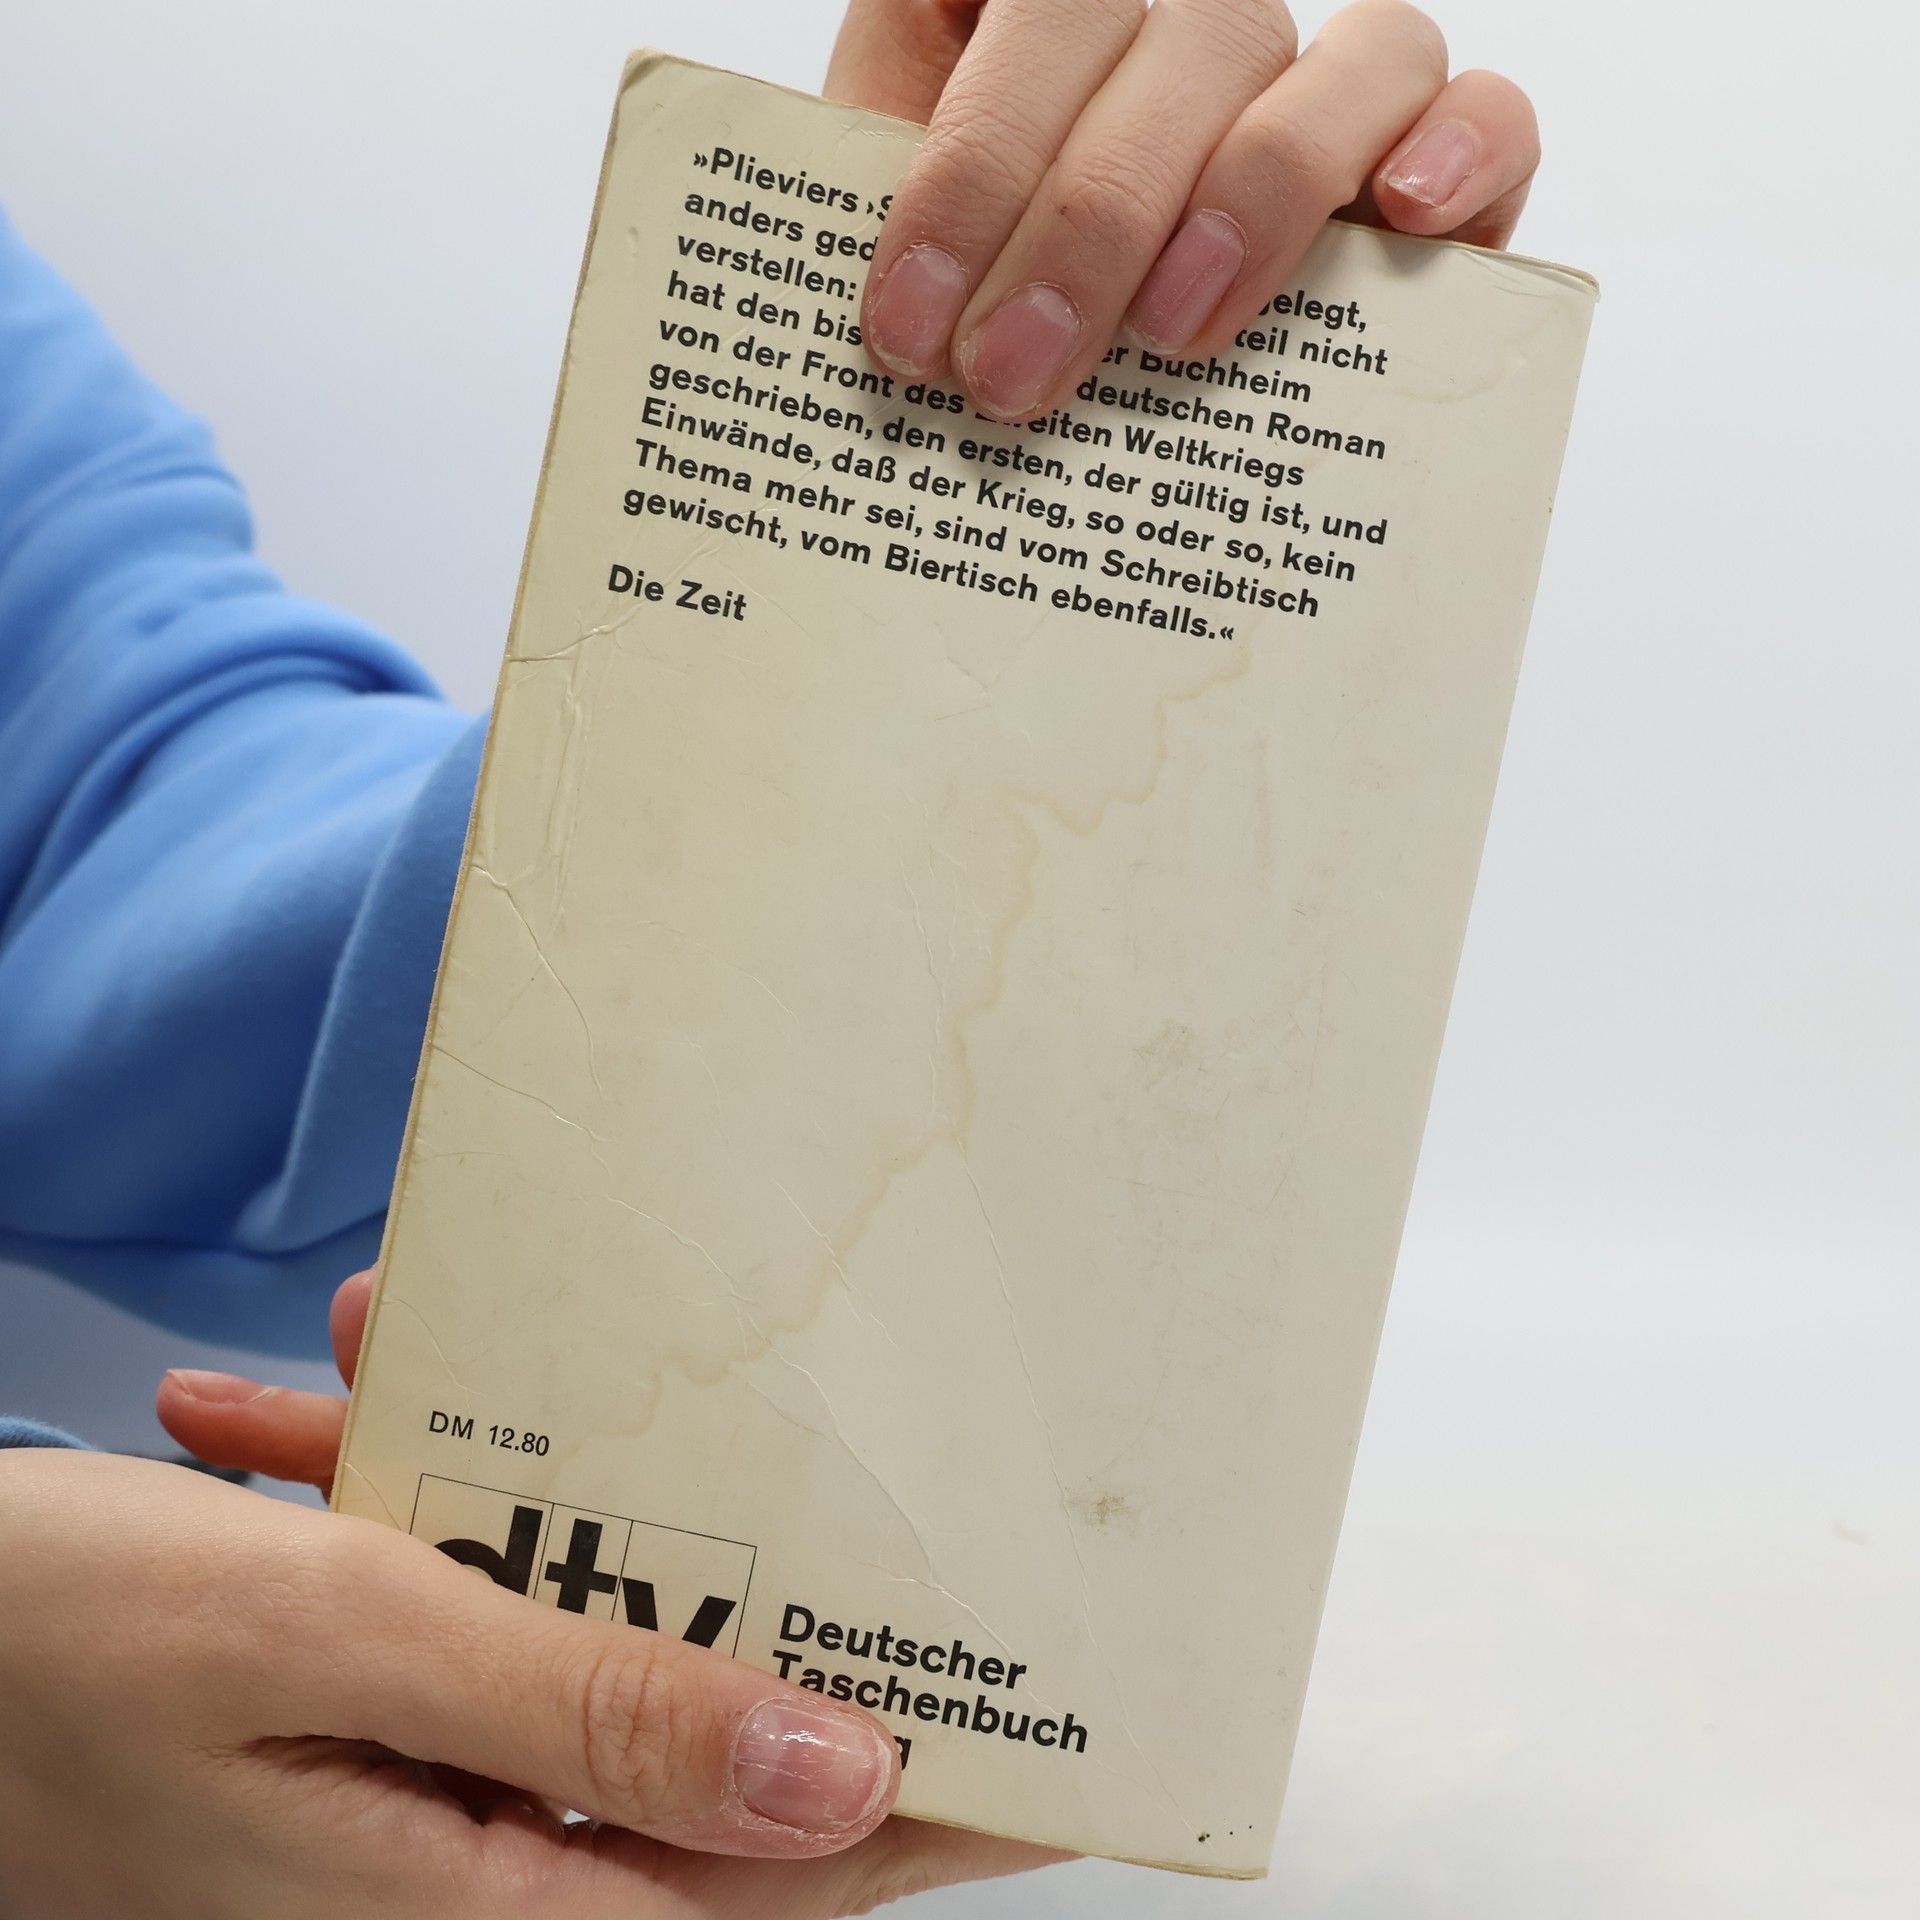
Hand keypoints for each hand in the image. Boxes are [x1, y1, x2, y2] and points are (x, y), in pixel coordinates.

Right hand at [145, 1281, 1061, 1916]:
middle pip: (685, 1749)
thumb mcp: (338, 1643)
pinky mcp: (344, 1722)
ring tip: (429, 1377)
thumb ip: (594, 1711)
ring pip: (555, 1647)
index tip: (1058, 1737)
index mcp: (483, 1904)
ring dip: (529, 1511)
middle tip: (842, 1481)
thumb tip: (838, 1776)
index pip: (780, 1882)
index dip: (930, 1811)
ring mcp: (396, 1796)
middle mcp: (455, 1872)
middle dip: (745, 1606)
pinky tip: (310, 1402)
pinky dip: (406, 1507)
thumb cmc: (44, 1652)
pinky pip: (439, 1612)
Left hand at [827, 0, 1539, 419]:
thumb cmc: (989, 312)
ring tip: (1172, 335)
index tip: (906, 324)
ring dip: (1250, 196)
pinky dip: (1462, 146)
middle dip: (1077, 228)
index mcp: (1043, 18)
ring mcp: (1312, 76)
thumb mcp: (916, 267)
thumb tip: (860, 326)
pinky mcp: (1430, 152)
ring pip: (1330, 60)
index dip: (966, 168)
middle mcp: (1186, 22)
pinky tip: (1402, 218)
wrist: (1065, 354)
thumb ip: (889, 238)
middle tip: (1009, 379)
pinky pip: (1484, 107)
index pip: (1028, 19)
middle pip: (1169, 46)